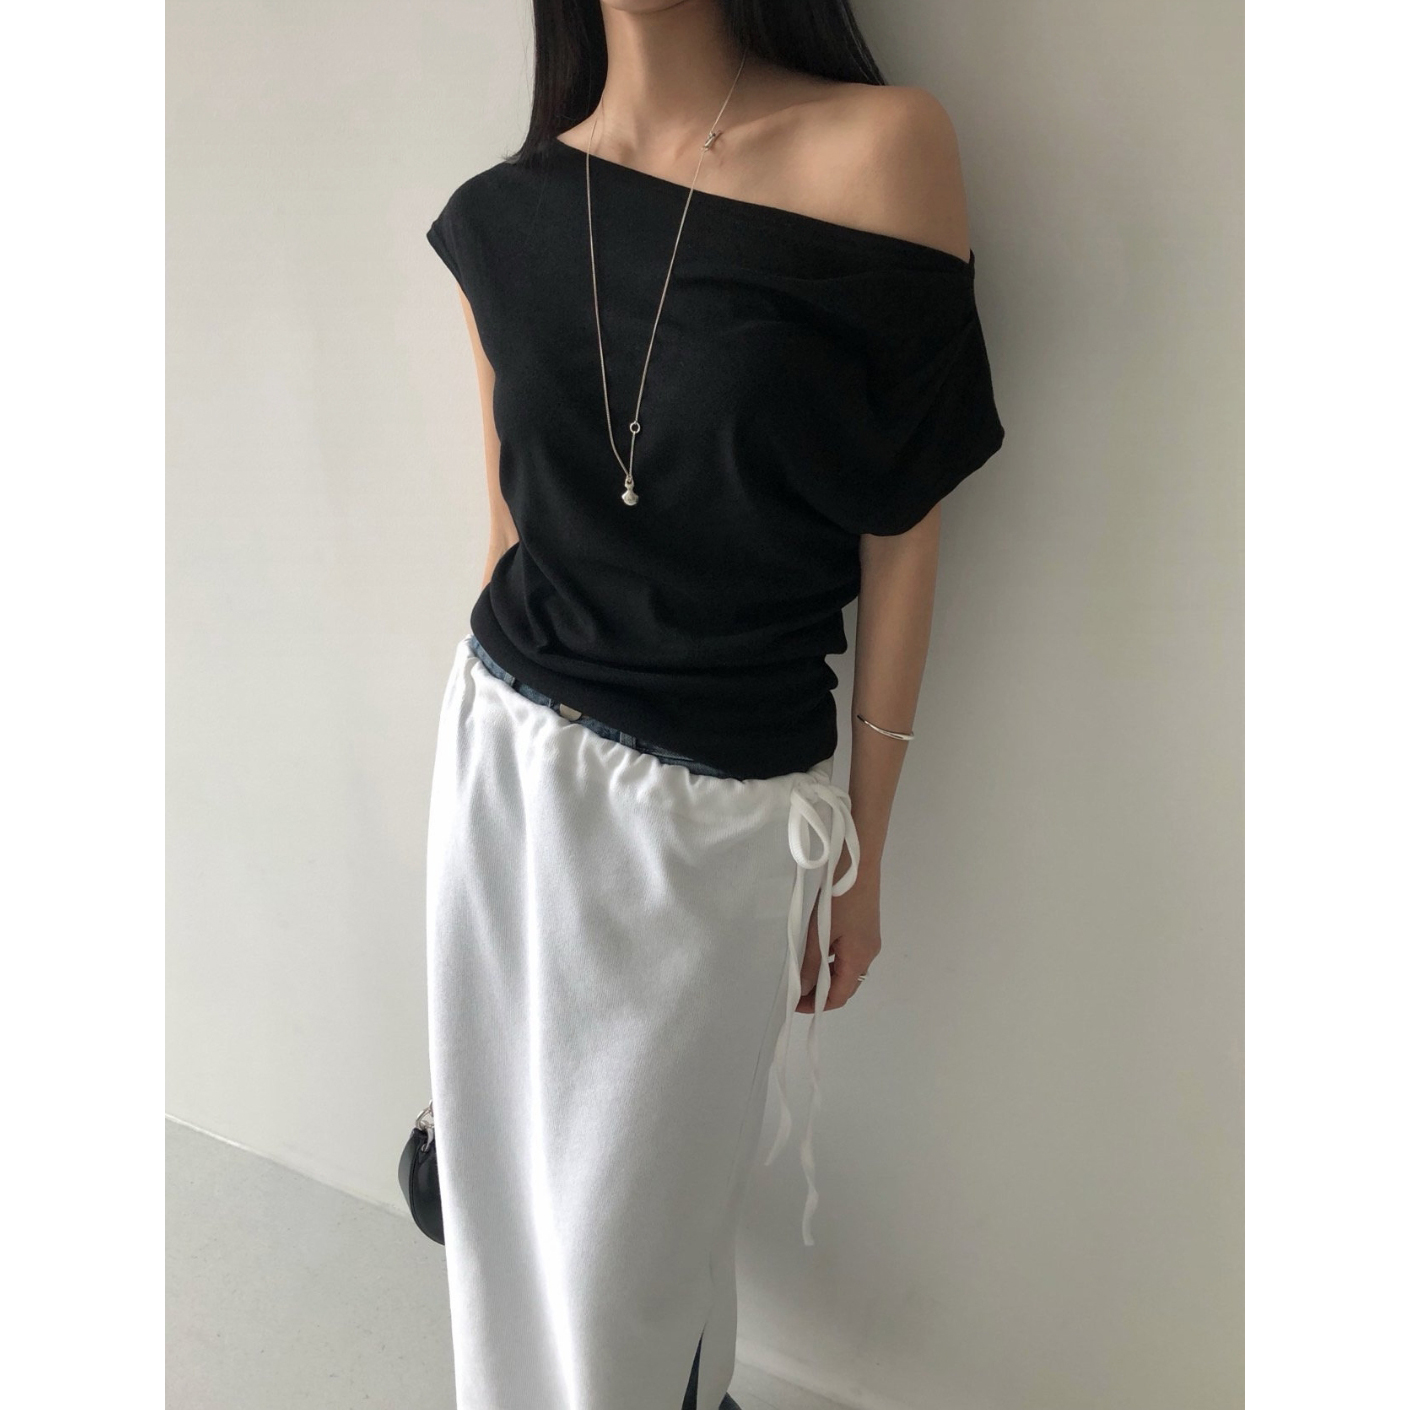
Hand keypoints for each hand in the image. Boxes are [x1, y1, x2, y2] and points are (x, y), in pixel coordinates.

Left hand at [797, 869, 880, 1012]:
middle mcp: (868, 953)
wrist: (858, 861)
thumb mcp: (819, 932)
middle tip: (795, 991)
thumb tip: (804, 990)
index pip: (839, 996)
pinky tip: (815, 952)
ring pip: (846, 969)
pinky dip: (831, 960)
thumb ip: (811, 964)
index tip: (794, 1004)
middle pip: (845, 985)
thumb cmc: (838, 897)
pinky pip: (848, 953)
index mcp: (859, 958)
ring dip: (825, 976)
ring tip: (801, 973)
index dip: (816, 1004)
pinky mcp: (865, 927)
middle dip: (821, 993)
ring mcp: (868, 940)